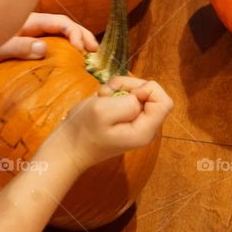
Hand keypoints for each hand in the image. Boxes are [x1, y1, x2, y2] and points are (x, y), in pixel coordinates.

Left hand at [0, 13, 98, 67]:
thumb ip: (18, 46)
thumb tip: (44, 48)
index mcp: (28, 22)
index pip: (59, 22)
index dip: (75, 33)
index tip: (82, 49)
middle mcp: (31, 27)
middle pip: (63, 26)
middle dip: (81, 36)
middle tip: (95, 52)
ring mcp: (29, 37)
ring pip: (58, 36)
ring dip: (75, 43)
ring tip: (88, 56)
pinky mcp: (24, 47)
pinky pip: (49, 46)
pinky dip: (63, 52)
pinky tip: (69, 63)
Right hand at [43, 76, 173, 174]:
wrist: (67, 146)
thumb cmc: (83, 131)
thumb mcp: (103, 112)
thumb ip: (128, 101)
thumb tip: (138, 96)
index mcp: (145, 130)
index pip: (164, 101)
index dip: (148, 90)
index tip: (127, 94)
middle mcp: (145, 125)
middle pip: (150, 92)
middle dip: (129, 86)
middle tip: (107, 93)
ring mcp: (135, 120)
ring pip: (136, 89)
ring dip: (118, 87)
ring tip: (102, 98)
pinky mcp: (124, 114)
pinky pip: (126, 93)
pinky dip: (113, 91)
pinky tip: (101, 100)